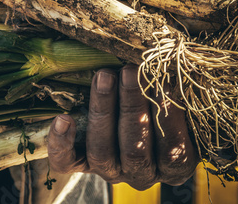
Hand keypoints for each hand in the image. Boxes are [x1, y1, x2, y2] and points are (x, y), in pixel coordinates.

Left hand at [48, 64, 196, 189]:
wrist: (126, 115)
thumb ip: (176, 93)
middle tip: (129, 71)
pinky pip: (64, 161)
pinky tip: (63, 118)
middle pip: (135, 150)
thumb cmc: (159, 104)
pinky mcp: (77, 165)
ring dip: (103, 111)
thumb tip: (173, 64)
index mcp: (173, 165)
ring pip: (101, 151)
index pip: (173, 150)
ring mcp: (108, 171)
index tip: (163, 80)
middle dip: (132, 107)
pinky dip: (61, 141)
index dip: (168, 116)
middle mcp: (140, 174)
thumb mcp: (176, 103)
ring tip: (104, 76)